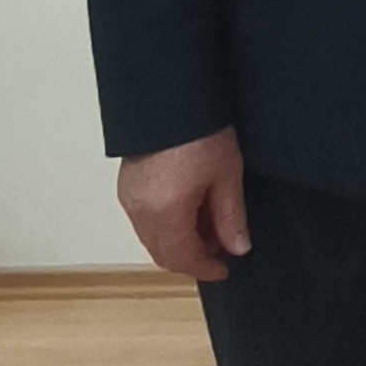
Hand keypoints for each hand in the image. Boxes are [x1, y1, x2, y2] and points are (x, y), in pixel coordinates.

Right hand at [118, 128, 250, 281]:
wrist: (169, 96)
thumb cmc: (198, 129)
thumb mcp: (227, 174)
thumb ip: (231, 216)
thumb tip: (237, 246)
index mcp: (165, 212)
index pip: (182, 258)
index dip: (204, 269)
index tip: (223, 269)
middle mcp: (140, 210)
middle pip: (163, 253)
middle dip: (192, 256)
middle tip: (220, 246)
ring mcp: (129, 197)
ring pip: (152, 238)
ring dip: (179, 240)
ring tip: (209, 220)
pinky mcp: (127, 185)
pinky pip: (144, 219)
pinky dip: (166, 224)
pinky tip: (189, 207)